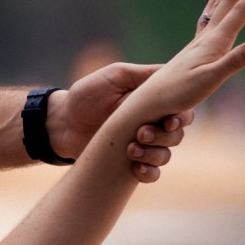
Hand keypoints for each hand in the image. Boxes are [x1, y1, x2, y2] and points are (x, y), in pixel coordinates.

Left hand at [49, 64, 195, 182]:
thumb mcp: (114, 76)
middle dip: (164, 136)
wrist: (61, 122)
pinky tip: (136, 167)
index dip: (183, 116)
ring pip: (166, 154)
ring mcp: (142, 145)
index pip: (183, 109)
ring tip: (131, 148)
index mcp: (153, 102)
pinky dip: (149, 172)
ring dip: (154, 153)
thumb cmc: (86, 95)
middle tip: (141, 133)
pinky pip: (152, 174)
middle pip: (177, 134)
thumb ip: (143, 74)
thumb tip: (175, 70)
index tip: (169, 120)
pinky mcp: (130, 163)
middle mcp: (152, 124)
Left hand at [138, 0, 244, 114]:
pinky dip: (217, 0)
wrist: (149, 102)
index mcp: (214, 41)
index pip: (241, 9)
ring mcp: (201, 41)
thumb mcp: (209, 81)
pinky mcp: (196, 48)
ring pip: (221, 3)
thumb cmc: (178, 95)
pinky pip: (210, 15)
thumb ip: (232, 63)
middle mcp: (208, 36)